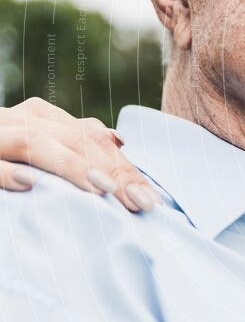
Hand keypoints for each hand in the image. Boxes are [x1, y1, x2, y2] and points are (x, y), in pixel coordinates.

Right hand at [0, 97, 160, 210]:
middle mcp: (20, 120)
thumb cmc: (0, 153)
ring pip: (36, 143)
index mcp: (41, 119)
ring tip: (102, 189)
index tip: (152, 199)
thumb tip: (116, 139)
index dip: (125, 168)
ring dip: (72, 166)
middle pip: (76, 140)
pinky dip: (6, 172)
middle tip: (141, 202)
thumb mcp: (39, 144)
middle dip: (113, 171)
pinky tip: (29, 184)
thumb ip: (71, 141)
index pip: (95, 140)